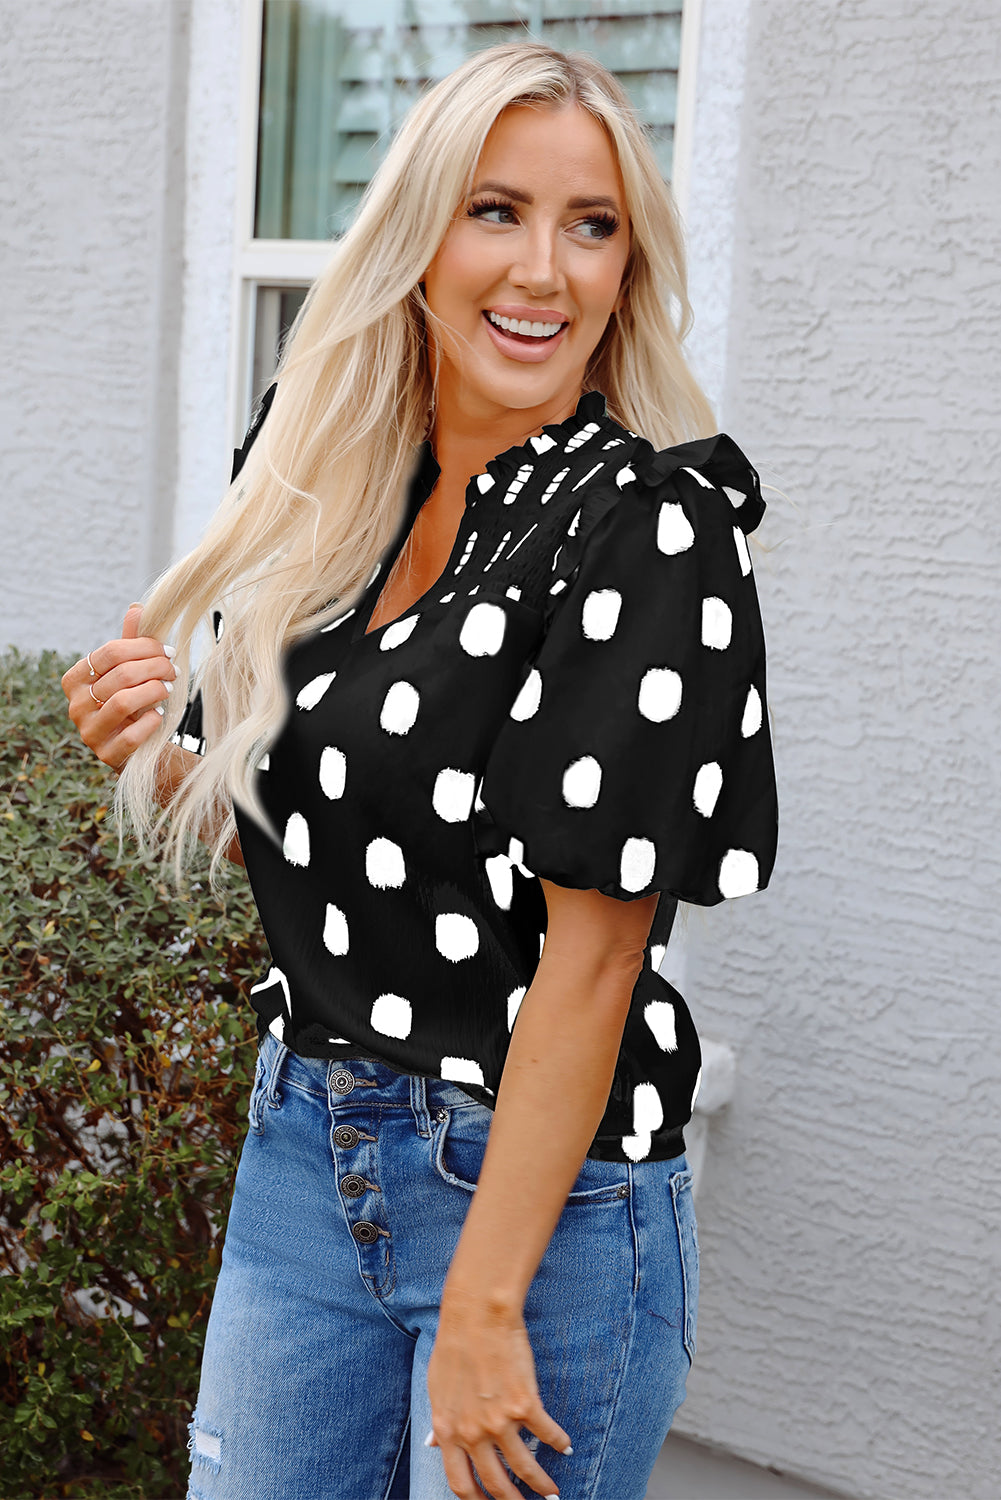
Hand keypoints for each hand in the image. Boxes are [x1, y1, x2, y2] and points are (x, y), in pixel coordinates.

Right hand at [61, 604, 176, 773]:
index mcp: (76, 680)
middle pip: (120, 675)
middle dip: (154, 668)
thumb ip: (132, 643)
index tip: (168, 650)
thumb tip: (137, 609)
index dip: (143, 647)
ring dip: (154, 691)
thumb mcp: (132, 672)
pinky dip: (150, 722)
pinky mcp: (106, 755)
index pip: (109, 653)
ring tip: (169, 689)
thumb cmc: (136, 702)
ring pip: (123, 702)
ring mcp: (89, 733)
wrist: (143, 747)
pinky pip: (131, 735)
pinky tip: (159, 715)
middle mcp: (76, 706)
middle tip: (174, 670)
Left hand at [426, 1296, 570, 1499]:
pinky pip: (547, 1433)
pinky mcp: (526, 1404)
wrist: (477, 1316)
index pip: (460, 1483)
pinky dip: (559, 1443)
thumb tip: (432, 1444)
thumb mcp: (436, 1388)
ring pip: (525, 1468)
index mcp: (449, 1431)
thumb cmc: (453, 1346)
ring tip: (552, 1494)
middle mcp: (474, 1433)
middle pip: (496, 1484)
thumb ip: (439, 1421)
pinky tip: (565, 1446)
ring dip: (542, 1486)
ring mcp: (501, 1421)